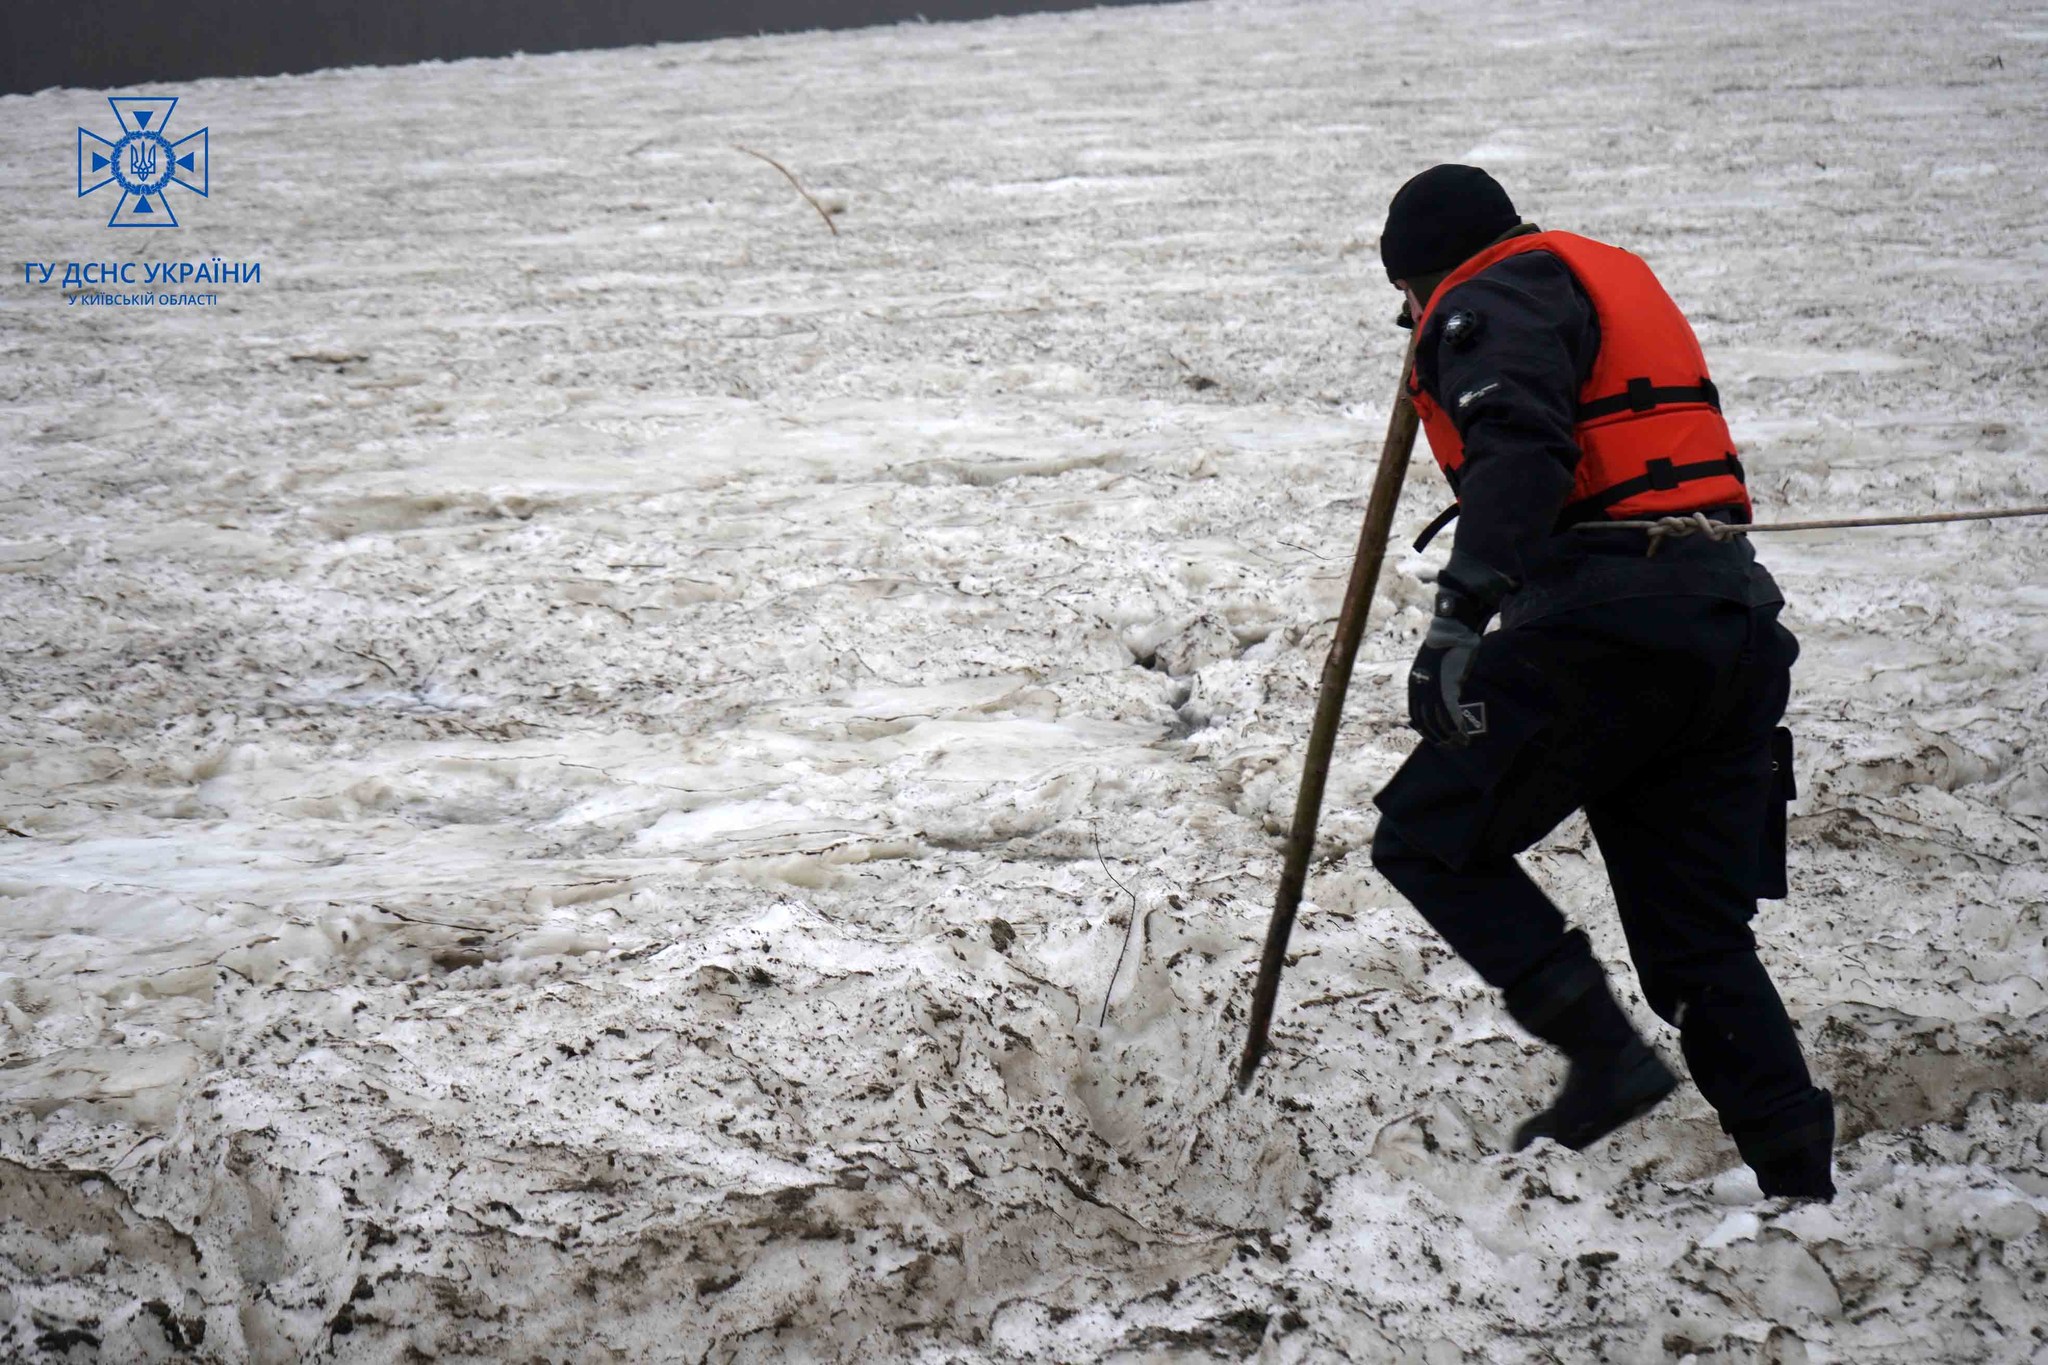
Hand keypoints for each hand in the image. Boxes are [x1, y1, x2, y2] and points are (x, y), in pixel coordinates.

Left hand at [1408, 615, 1481, 745]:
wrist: (1451, 627)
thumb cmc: (1446, 645)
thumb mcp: (1432, 666)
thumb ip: (1435, 683)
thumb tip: (1448, 699)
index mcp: (1414, 684)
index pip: (1415, 715)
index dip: (1425, 730)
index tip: (1437, 739)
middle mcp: (1418, 688)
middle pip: (1424, 722)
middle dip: (1437, 737)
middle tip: (1450, 746)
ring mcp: (1431, 687)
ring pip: (1436, 720)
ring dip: (1448, 735)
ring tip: (1460, 742)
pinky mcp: (1445, 684)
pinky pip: (1448, 711)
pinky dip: (1455, 725)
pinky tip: (1462, 732)